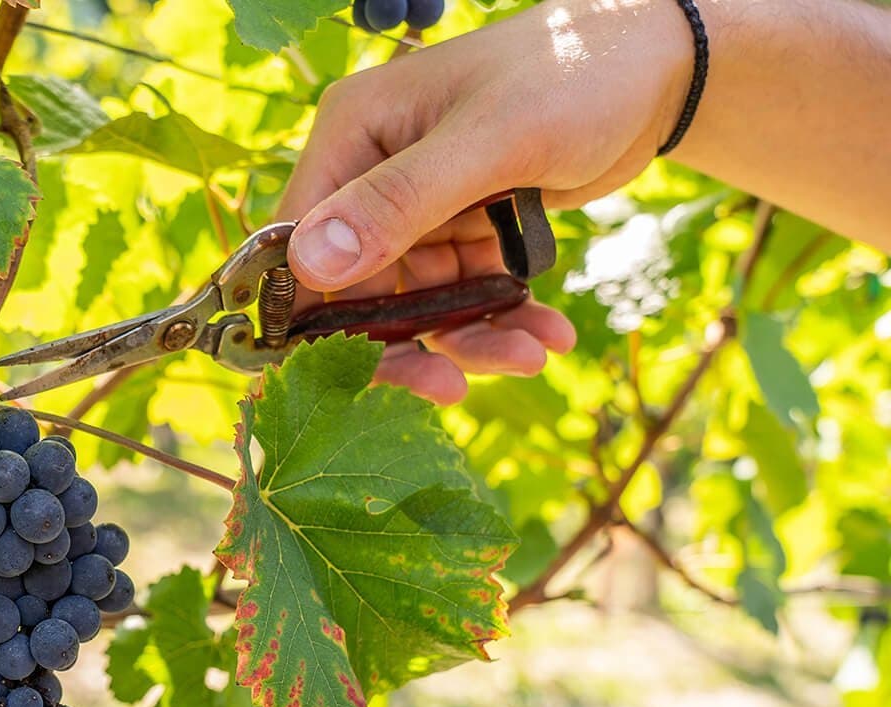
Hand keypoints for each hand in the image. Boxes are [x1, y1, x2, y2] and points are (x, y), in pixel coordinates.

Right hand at [280, 0, 696, 402]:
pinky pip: (464, 296)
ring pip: (417, 304)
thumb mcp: (489, 140)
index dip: (311, 313)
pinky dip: (502, 321)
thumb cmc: (573, 72)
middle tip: (449, 388)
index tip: (344, 372)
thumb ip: (398, 201)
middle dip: (407, 341)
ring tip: (529, 356)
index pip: (299, 241)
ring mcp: (419, 207)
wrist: (659, 66)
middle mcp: (373, 175)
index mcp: (354, 136)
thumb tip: (310, 264)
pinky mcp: (464, 229)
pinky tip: (547, 334)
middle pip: (359, 289)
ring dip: (469, 339)